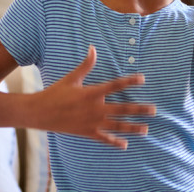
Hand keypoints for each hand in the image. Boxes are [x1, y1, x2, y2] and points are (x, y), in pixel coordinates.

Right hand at [31, 45, 155, 148]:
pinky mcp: (86, 133)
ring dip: (132, 128)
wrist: (39, 113)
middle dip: (139, 109)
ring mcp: (91, 123)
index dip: (129, 81)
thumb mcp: (72, 78)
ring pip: (116, 126)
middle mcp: (94, 109)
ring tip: (146, 129)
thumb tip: (93, 47)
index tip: (143, 79)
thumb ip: (86, 65)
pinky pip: (103, 139)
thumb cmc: (56, 93)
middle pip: (122, 109)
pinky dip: (114, 142)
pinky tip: (125, 145)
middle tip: (154, 110)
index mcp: (91, 93)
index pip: (115, 85)